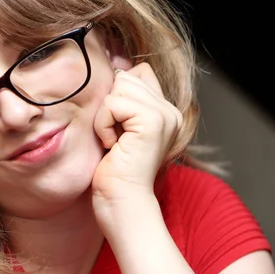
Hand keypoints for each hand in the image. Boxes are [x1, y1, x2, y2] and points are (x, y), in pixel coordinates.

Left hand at [92, 63, 182, 234]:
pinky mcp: (153, 121)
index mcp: (165, 111)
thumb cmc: (115, 172)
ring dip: (105, 116)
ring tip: (115, 142)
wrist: (123, 203)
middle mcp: (170, 111)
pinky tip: (113, 147)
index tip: (118, 129)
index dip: (117, 95)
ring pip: (119, 87)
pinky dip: (104, 125)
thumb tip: (114, 69)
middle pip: (126, 76)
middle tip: (116, 139)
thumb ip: (123, 101)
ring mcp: (165, 115)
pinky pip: (112, 104)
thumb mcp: (119, 130)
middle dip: (110, 107)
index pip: (137, 73)